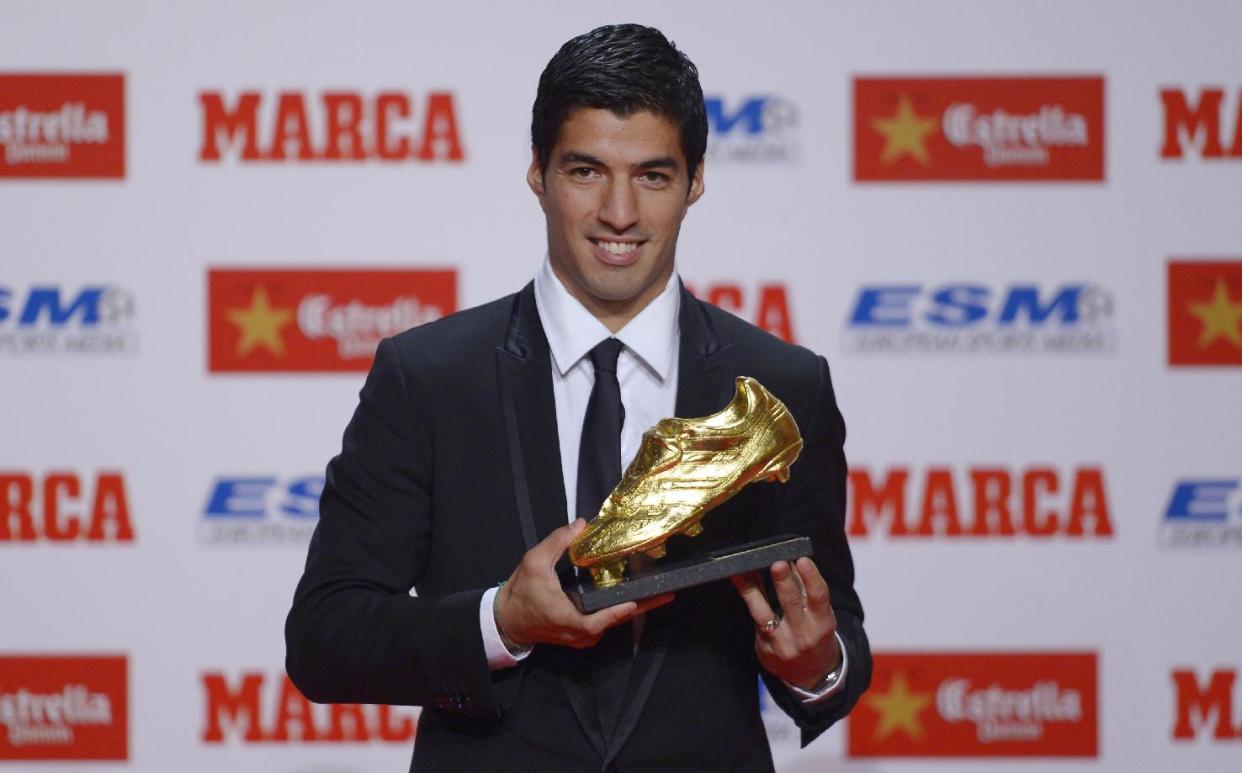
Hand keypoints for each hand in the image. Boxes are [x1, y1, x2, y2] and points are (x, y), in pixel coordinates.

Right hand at [495, 518, 673, 648]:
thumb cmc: (521, 593)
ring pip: (612, 623)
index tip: (642, 599)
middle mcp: (580, 634)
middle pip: (616, 621)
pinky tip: (635, 595)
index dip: (622, 610)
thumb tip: (581, 524)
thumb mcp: (534, 562)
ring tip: (656, 591)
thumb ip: (557, 542)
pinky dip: (619, 610)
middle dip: (641, 605)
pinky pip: (605, 623)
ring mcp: (582, 638)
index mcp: (570, 620)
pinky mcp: (581, 635)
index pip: (603, 620)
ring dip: (633, 608)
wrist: (507, 619)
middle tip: (665, 591)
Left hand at [731, 557, 839, 689]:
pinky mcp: (764, 649)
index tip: (803, 560)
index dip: (812, 578)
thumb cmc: (814, 635)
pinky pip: (754, 620)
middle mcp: (803, 635)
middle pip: (792, 604)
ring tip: (744, 571)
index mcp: (823, 624)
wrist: (810, 674)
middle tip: (777, 563)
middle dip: (784, 582)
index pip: (819, 598)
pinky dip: (748, 599)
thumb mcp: (819, 616)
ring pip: (764, 613)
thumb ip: (805, 590)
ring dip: (753, 590)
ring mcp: (782, 644)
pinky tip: (739, 581)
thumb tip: (791, 560)